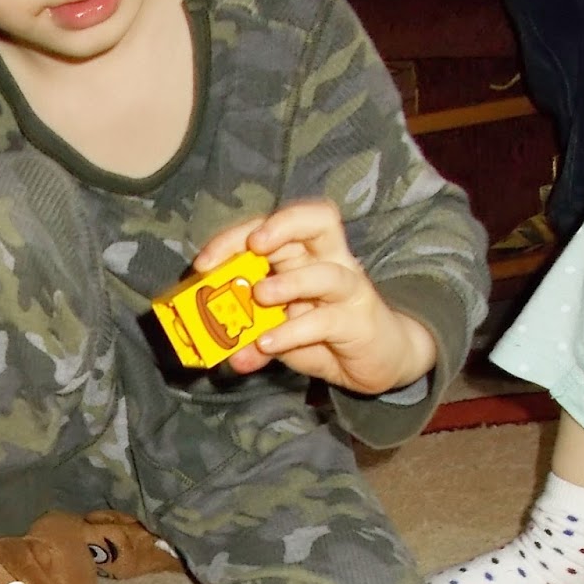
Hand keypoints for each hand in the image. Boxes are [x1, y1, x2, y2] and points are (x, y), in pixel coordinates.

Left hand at [194, 200, 435, 393]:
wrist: (379, 360)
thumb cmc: (326, 336)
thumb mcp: (283, 336)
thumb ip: (256, 341)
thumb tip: (233, 357)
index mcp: (305, 255)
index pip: (274, 227)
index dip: (238, 235)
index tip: (204, 263)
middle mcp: (330, 262)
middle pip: (312, 223)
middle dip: (277, 228)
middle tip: (253, 246)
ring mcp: (348, 289)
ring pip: (324, 272)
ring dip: (289, 282)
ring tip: (261, 296)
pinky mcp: (358, 320)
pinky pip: (326, 320)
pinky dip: (294, 331)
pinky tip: (269, 343)